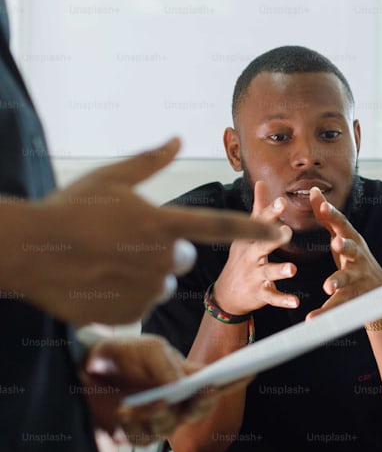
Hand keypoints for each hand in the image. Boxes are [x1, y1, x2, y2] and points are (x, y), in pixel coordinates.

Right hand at [19, 138, 287, 324]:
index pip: (222, 226)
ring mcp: (146, 289)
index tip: (284, 230)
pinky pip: (141, 303)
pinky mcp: (130, 312)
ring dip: (143, 273)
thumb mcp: (111, 178)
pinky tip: (99, 280)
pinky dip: (125, 294)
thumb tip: (178, 139)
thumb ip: (151, 161)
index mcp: (162, 223)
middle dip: (163, 250)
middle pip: (183, 257)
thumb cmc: (69, 209)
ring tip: (106, 260)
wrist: (27, 251)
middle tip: (125, 240)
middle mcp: (161, 259)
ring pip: (161, 281)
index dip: (256, 228)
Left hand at [81, 335, 248, 445]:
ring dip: (162, 415)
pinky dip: (135, 426)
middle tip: (202, 391)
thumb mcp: (149, 349)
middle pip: (198, 411)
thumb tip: (182, 386)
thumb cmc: (122, 353)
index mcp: (185, 378)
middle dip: (201, 404)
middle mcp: (175, 401)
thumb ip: (167, 366)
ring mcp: (154, 418)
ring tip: (151, 402)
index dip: (235, 380)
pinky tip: (125, 412)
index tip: (249, 372)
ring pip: (170, 427)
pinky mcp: (132, 432)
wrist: (84, 364)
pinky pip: (141, 438)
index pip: (216, 382)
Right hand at [211, 180, 297, 315]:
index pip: (259, 223)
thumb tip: (262, 181)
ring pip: (268, 272)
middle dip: (273, 238)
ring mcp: (254, 275)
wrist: (227, 293)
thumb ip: (259, 208)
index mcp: (250, 239)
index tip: (282, 202)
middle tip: (287, 232)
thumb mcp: (246, 232)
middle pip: (261, 245)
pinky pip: (273, 296)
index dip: (271, 213)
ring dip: (280, 270)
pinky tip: (296, 301)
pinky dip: (284, 299)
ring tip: (292, 269)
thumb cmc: (242, 257)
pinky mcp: (260, 293)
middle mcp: (250, 256)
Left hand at [305, 188, 381, 319]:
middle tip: (337, 243)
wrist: (380, 290)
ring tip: (328, 286)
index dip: (333, 216)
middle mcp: (357, 257)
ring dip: (338, 281)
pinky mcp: (353, 297)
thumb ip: (327, 216)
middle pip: (352, 249)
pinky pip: (337, 305)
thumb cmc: (355, 258)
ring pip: (347, 278)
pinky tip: (311, 319)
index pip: (342, 225)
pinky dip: (324, 312)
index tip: (323, 206)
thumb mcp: (343, 236)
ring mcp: (357, 278)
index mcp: (352, 241)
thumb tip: (314, 191)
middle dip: (345, 245)